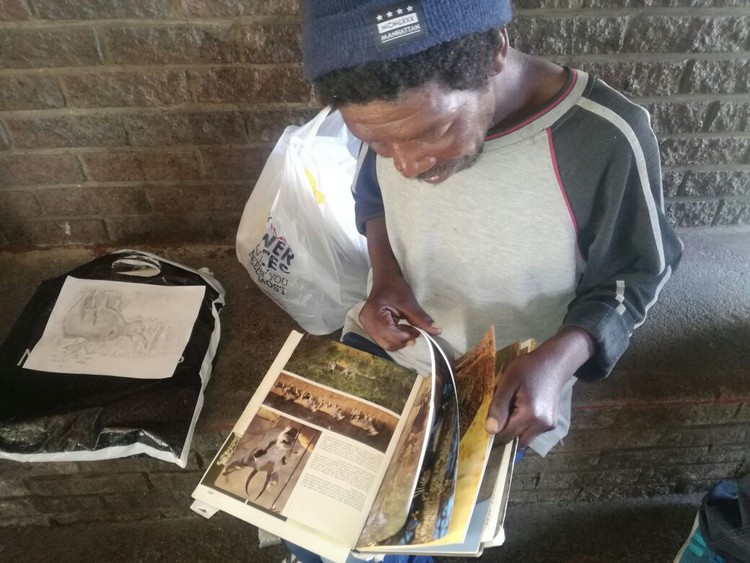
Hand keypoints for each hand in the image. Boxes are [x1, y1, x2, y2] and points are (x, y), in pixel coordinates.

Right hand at [359, 276, 441, 350]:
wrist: (385, 280)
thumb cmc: (395, 287)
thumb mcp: (409, 302)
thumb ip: (421, 319)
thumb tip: (436, 331)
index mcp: (373, 313)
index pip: (390, 334)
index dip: (406, 336)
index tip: (419, 332)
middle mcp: (366, 322)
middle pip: (387, 342)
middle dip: (404, 339)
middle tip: (415, 330)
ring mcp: (367, 326)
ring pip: (386, 344)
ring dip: (400, 340)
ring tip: (408, 328)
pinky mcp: (370, 328)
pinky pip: (384, 340)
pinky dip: (396, 339)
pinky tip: (401, 329)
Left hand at [486, 327, 594, 446]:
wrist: (554, 364)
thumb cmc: (528, 368)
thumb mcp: (508, 381)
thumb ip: (498, 406)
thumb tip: (490, 430)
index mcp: (530, 415)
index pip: (506, 436)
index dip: (495, 430)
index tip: (490, 417)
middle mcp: (542, 425)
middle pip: (516, 441)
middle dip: (506, 431)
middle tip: (501, 413)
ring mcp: (549, 426)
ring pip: (525, 439)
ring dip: (516, 429)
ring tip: (513, 408)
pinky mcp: (552, 424)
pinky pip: (533, 433)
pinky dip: (525, 426)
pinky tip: (523, 409)